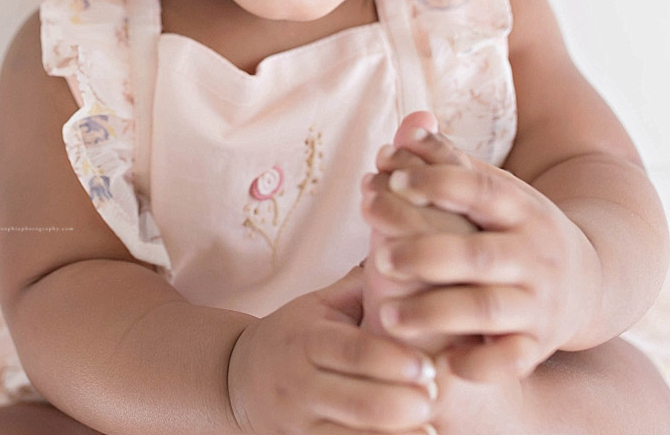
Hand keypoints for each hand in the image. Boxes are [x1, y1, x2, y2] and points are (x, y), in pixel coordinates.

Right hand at [226, 262, 439, 434]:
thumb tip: (406, 251)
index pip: (352, 351)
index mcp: (306, 340)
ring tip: (430, 428)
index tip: (429, 366)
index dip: (392, 360)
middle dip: (402, 402)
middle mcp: (300, 384)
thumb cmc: (292, 335)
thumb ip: (359, 289)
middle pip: (358, 400)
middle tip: (434, 394)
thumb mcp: (316, 305)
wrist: (234, 378)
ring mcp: (300, 422)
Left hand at [369, 120, 601, 381]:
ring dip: (436, 312)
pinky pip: (511, 360)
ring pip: (487, 309)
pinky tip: (443, 363)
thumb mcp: (496, 191)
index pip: (480, 191)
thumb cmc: (516, 229)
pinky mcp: (538, 344)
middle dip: (426, 255)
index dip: (436, 183)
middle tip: (380, 258)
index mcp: (519, 208)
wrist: (592, 282)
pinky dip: (480, 364)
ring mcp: (537, 301)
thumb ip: (449, 162)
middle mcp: (533, 254)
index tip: (391, 180)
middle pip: (478, 255)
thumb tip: (406, 127)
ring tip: (387, 316)